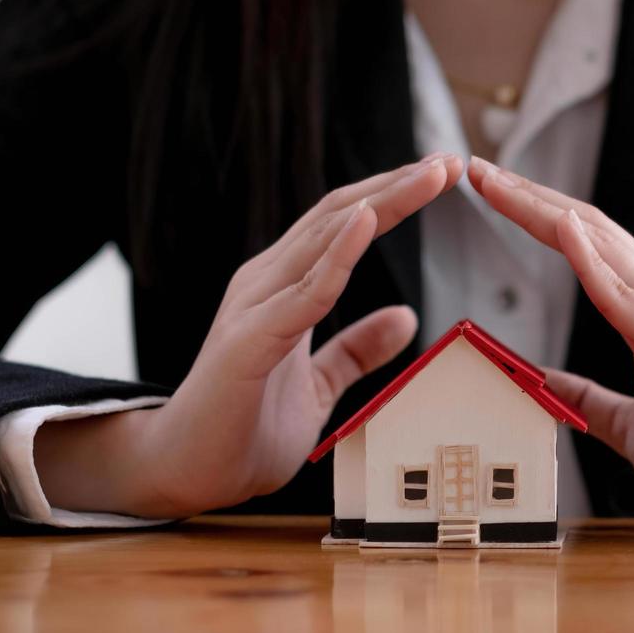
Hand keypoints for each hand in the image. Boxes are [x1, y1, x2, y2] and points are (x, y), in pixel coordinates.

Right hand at [33, 153, 463, 517]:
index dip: (392, 196)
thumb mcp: (319, 384)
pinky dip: (338, 255)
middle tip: (449, 160)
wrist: (183, 472)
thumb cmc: (243, 426)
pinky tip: (368, 221)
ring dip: (381, 203)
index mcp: (283, 287)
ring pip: (325, 239)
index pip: (344, 224)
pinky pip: (303, 292)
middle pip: (339, 216)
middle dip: (397, 186)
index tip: (442, 172)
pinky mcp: (249, 341)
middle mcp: (267, 282)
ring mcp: (254, 306)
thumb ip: (356, 350)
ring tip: (425, 176)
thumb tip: (406, 317)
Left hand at [466, 157, 633, 523]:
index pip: (586, 242)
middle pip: (586, 228)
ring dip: (546, 213)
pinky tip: (561, 230)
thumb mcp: (627, 422)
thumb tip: (540, 384)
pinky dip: (590, 260)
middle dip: (527, 196)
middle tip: (476, 166)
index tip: (490, 189)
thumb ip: (587, 397)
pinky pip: (624, 295)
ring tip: (500, 184)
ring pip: (600, 246)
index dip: (537, 212)